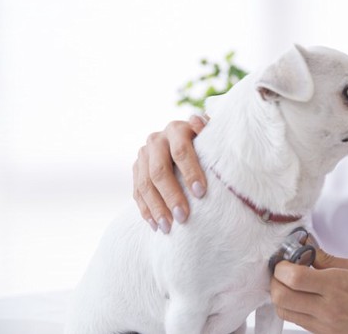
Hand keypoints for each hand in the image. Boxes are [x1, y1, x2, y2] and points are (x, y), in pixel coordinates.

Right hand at [132, 114, 208, 232]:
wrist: (188, 142)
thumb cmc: (208, 144)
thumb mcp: (211, 137)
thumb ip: (209, 131)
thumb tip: (197, 120)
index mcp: (177, 129)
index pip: (181, 151)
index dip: (190, 172)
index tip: (201, 193)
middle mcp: (156, 139)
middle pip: (159, 170)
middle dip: (171, 195)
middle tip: (183, 217)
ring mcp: (143, 155)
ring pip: (145, 184)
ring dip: (156, 208)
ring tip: (168, 227)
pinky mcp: (136, 169)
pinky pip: (137, 192)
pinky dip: (146, 210)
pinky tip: (156, 225)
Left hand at [271, 248, 347, 333]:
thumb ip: (328, 259)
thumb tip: (307, 247)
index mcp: (336, 288)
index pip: (292, 278)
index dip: (282, 266)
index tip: (285, 259)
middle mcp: (327, 309)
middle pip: (281, 297)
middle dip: (275, 280)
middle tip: (283, 269)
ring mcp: (325, 326)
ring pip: (285, 312)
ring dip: (281, 295)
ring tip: (292, 283)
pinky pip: (298, 321)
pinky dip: (293, 307)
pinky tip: (304, 296)